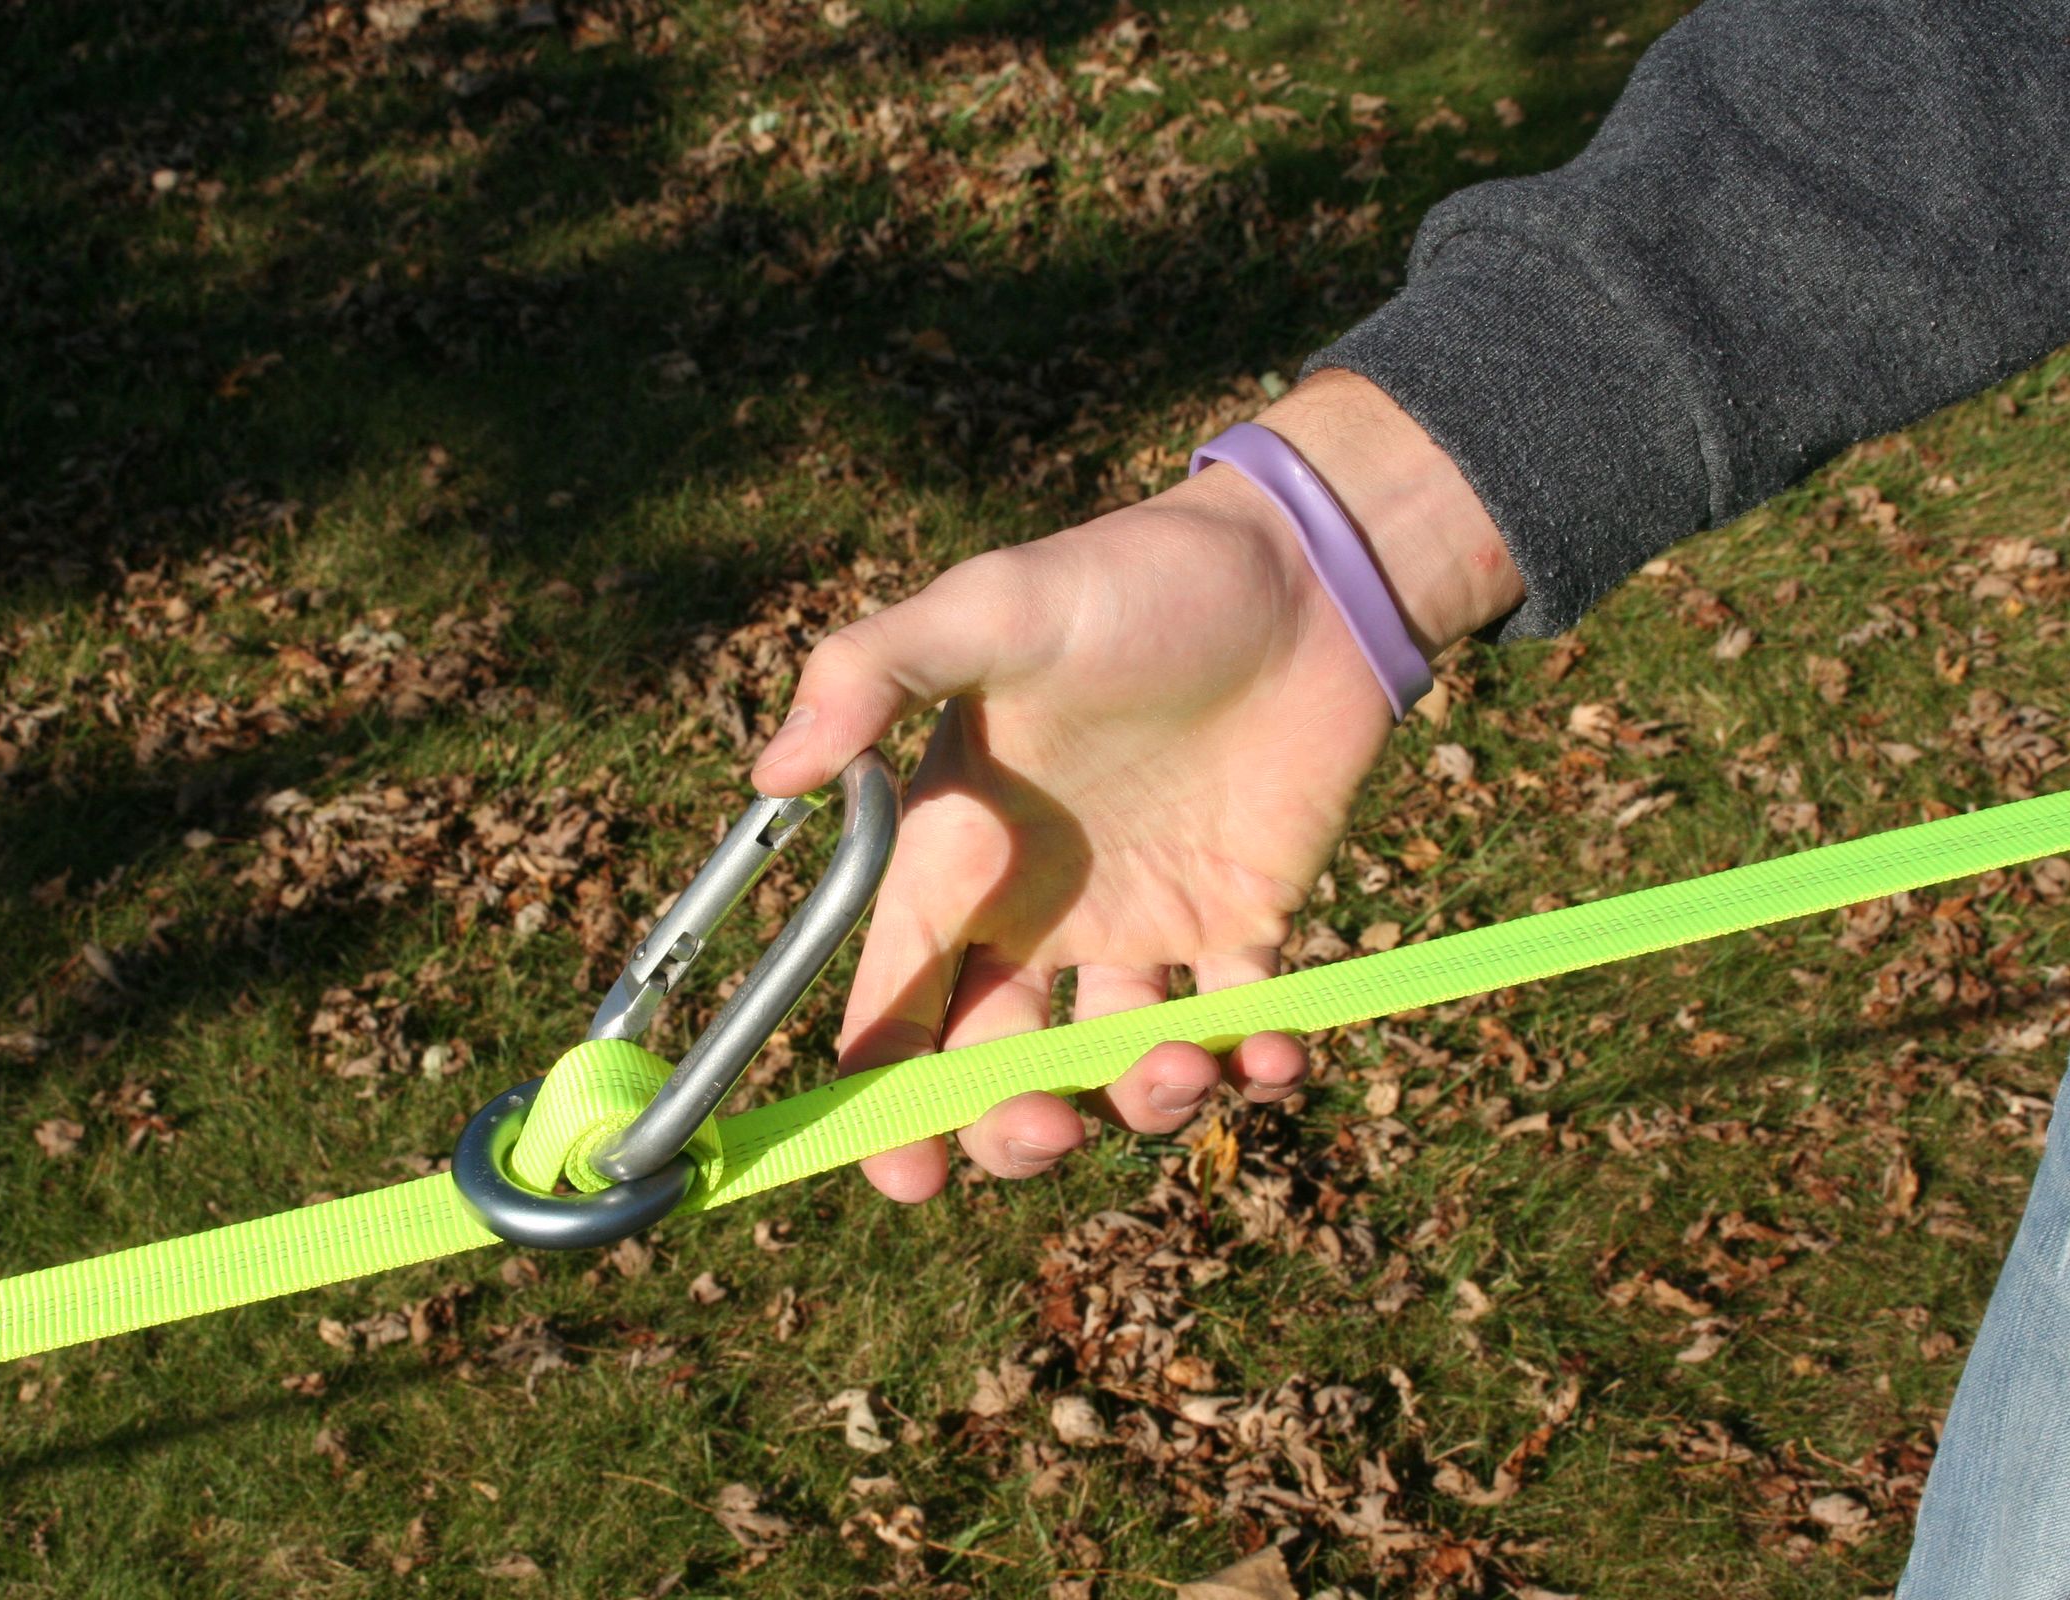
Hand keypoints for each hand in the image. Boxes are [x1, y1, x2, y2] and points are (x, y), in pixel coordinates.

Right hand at [750, 371, 1521, 1199]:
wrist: (1300, 566)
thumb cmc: (1134, 579)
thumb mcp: (995, 607)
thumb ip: (877, 672)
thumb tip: (769, 773)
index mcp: (961, 853)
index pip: (898, 999)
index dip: (887, 1095)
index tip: (900, 1171)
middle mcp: (1039, 907)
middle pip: (997, 1066)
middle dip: (1011, 1125)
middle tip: (1049, 1126)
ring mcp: (1144, 923)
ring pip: (1116, 1067)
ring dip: (1141, 1101)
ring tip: (1188, 1067)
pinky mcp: (1243, 920)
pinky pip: (1239, 1026)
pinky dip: (1258, 1063)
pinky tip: (1277, 1055)